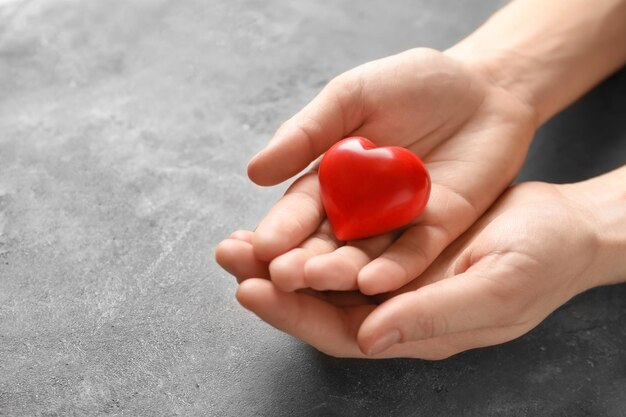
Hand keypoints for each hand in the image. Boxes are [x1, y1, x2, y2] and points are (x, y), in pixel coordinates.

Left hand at [218, 180, 608, 358]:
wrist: (561, 227)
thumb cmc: (539, 262)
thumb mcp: (494, 289)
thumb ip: (433, 315)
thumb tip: (370, 337)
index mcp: (413, 329)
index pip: (338, 332)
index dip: (293, 314)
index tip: (250, 288)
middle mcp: (393, 308)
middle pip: (319, 303)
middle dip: (270, 281)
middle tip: (227, 253)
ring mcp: (392, 276)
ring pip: (324, 271)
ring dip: (281, 253)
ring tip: (240, 235)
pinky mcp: (395, 243)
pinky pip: (343, 241)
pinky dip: (311, 230)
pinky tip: (286, 215)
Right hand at [243, 48, 536, 294]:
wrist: (484, 87)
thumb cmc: (412, 83)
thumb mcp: (352, 96)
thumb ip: (307, 132)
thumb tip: (255, 172)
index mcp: (330, 179)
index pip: (300, 209)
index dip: (281, 228)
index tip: (261, 246)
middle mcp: (357, 210)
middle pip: (325, 242)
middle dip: (302, 260)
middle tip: (280, 277)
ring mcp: (396, 224)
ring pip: (364, 255)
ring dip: (341, 271)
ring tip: (317, 281)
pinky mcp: (436, 230)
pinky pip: (414, 254)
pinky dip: (394, 269)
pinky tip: (372, 282)